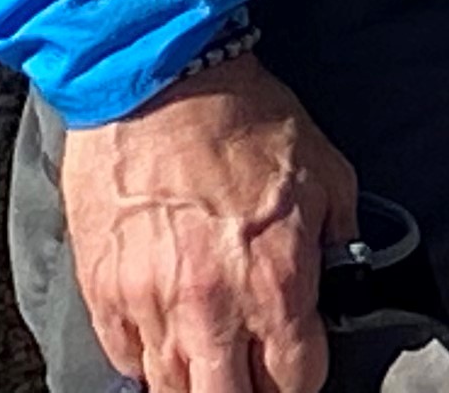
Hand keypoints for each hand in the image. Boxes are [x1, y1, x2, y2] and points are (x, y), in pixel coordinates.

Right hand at [60, 48, 355, 392]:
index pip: (294, 378)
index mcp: (274, 282)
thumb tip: (345, 278)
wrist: (158, 86)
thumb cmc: (246, 121)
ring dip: (198, 383)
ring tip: (214, 366)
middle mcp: (211, 310)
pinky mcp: (103, 296)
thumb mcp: (326, 173)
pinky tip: (167, 344)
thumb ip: (340, 237)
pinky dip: (147, 361)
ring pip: (173, 389)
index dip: (302, 378)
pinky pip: (125, 360)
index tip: (299, 366)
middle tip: (255, 377)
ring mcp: (150, 308)